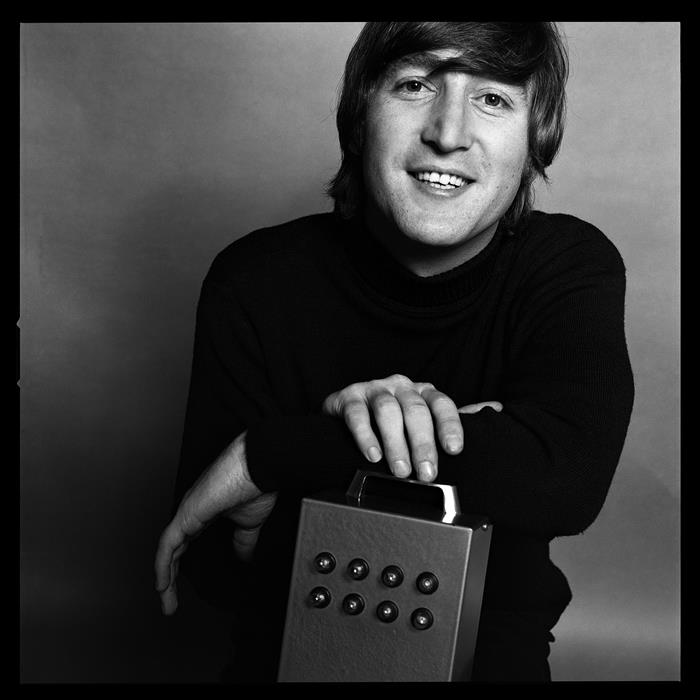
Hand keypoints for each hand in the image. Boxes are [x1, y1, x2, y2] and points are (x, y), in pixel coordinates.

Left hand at [154, 431, 276, 614]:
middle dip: (170, 577)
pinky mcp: (187, 514)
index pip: (187, 542)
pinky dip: (163, 565)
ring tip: (166, 600)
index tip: (184, 586)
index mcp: (206, 511)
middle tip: (171, 602)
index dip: (183, 564)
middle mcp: (193, 511)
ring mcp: (188, 511)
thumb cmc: (256, 483)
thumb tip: (244, 559)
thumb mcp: (250, 522)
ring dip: (165, 577)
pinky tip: (162, 584)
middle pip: (174, 549)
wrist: (258, 466)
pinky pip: (168, 544)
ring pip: (167, 549)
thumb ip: (243, 541)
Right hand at [322, 374, 501, 481]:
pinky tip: (372, 454)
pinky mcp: (347, 398)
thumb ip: (454, 417)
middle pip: (416, 410)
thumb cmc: (394, 417)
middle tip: (427, 473)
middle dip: (423, 444)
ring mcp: (374, 390)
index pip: (442, 404)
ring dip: (395, 442)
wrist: (349, 409)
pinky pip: (356, 414)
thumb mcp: (426, 416)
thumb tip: (495, 408)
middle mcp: (401, 387)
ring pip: (387, 411)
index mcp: (423, 392)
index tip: (454, 450)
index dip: (449, 425)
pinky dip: (365, 435)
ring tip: (400, 470)